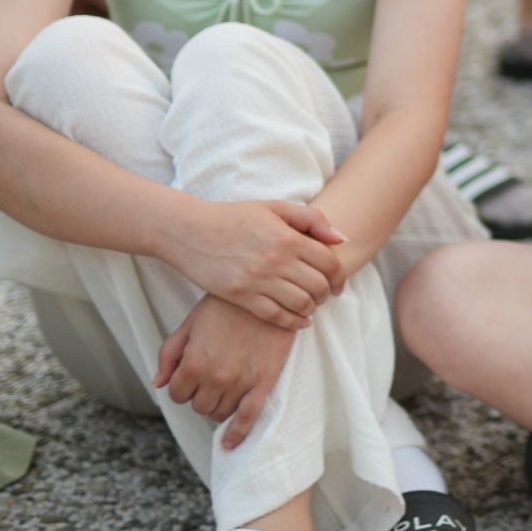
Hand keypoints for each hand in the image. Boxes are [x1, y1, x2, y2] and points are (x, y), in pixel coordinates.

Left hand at [155, 296, 294, 449]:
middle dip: (200, 396)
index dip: (182, 387)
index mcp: (193, 362)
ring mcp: (240, 383)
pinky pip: (248, 417)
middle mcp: (215, 377)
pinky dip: (237, 434)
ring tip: (223, 391)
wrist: (267, 293)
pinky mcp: (263, 383)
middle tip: (209, 380)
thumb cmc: (226, 305)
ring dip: (217, 406)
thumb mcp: (190, 323)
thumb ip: (169, 354)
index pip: (177, 395)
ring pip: (219, 413)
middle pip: (199, 407)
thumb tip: (158, 383)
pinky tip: (230, 444)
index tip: (190, 377)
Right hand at [166, 198, 345, 329]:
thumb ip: (312, 219)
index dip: (339, 275)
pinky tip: (298, 320)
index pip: (330, 263)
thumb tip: (341, 238)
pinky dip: (293, 322)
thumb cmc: (234, 217)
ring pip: (301, 304)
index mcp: (287, 237)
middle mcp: (276, 260)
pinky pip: (276, 317)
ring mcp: (258, 281)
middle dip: (327, 293)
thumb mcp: (275, 208)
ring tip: (310, 305)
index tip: (337, 282)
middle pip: (319, 286)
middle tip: (324, 295)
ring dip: (311, 308)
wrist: (190, 231)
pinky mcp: (241, 297)